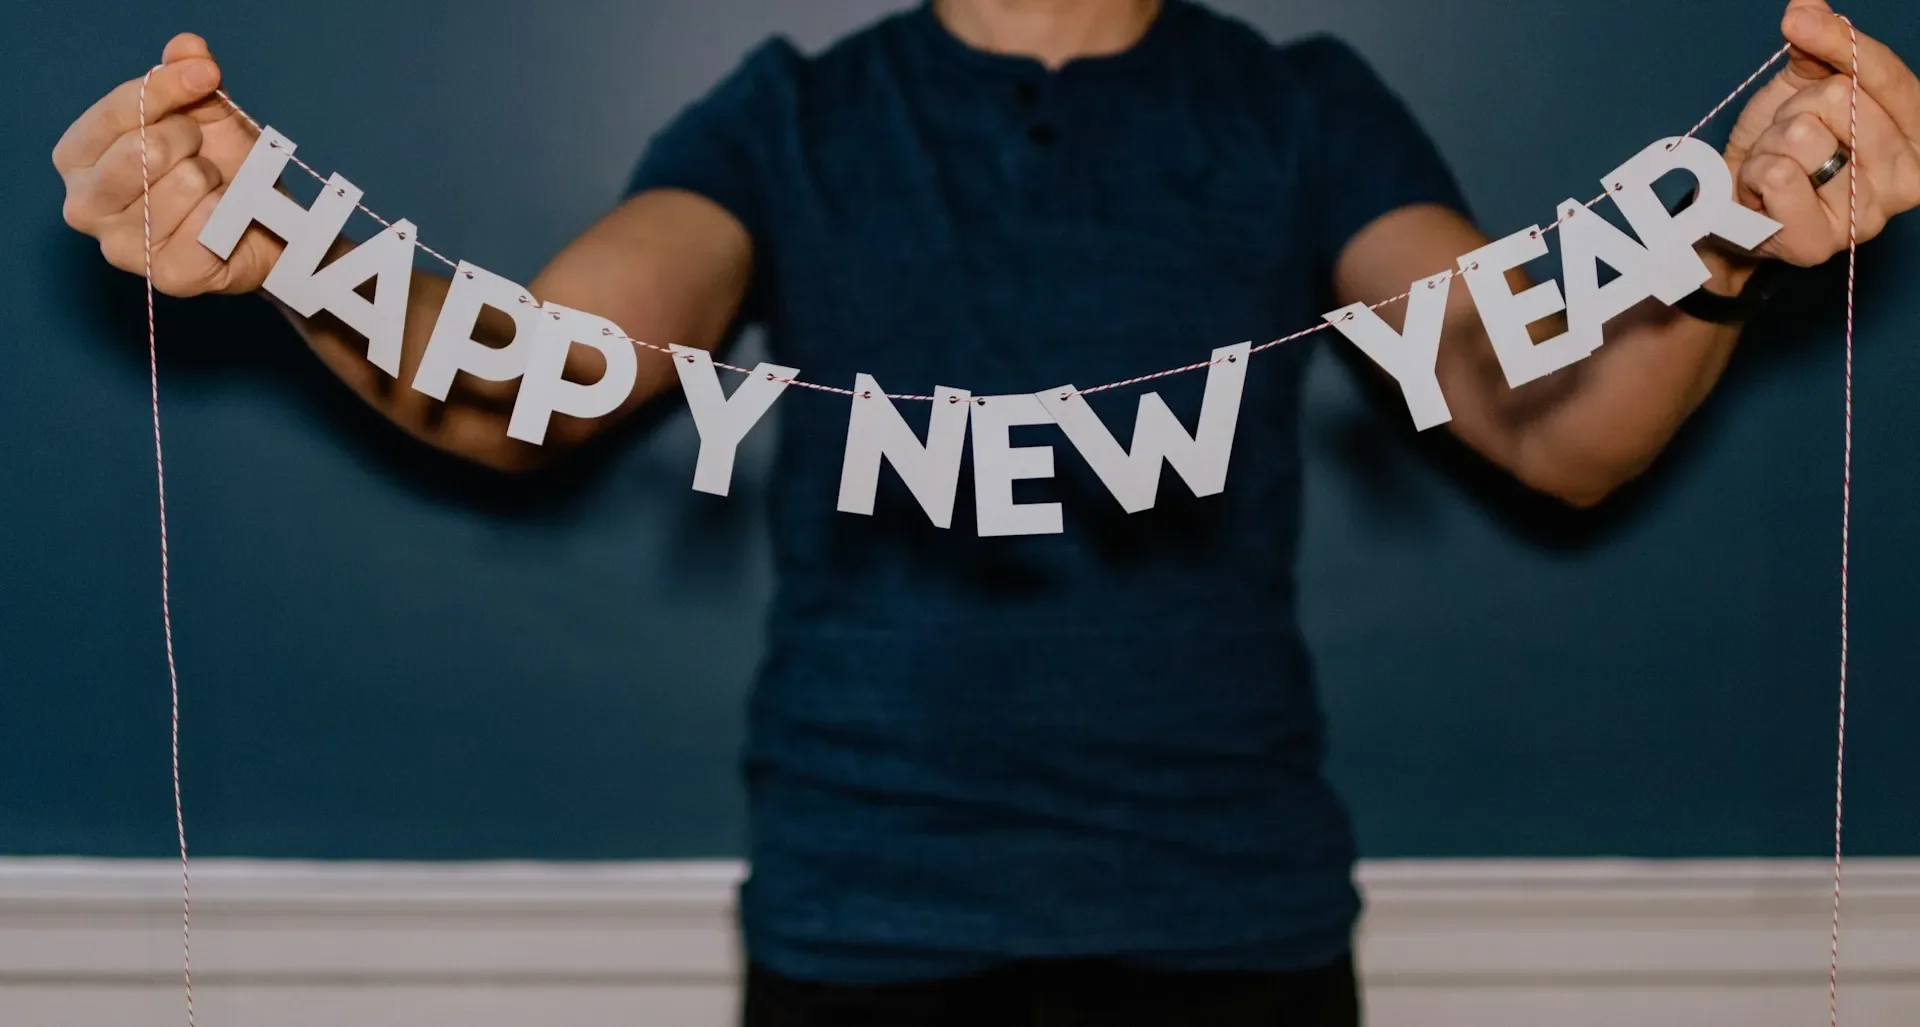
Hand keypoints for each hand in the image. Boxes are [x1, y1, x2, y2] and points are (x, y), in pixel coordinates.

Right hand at [53, 33, 277, 296]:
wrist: (264, 228)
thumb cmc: (221, 168)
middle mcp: (84, 204)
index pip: (118, 111)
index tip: (207, 75)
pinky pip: (212, 222)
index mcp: (77, 156)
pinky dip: (230, 214)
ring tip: (213, 192)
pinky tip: (224, 223)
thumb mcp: (203, 113)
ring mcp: (121, 246)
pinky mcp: (166, 275)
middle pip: (146, 149)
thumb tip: (189, 48)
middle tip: (202, 155)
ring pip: (186, 182)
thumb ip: (186, 76)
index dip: (168, 87)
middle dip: (190, 141)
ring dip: (215, 180)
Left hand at [1723, 1, 1919, 266]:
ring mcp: (1864, 216)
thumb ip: (1820, 49)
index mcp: (1916, 136)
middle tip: (1789, 138)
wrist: (1735, 208)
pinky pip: (1778, 174)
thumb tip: (1808, 8)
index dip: (1842, 44)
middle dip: (1797, 108)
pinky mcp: (1818, 243)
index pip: (1886, 76)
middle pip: (1840, 100)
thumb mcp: (1804, 89)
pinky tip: (1760, 192)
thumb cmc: (1782, 149)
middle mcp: (1905, 179)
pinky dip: (1755, 173)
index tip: (1800, 20)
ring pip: (1805, 136)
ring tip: (1774, 165)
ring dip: (1772, 144)